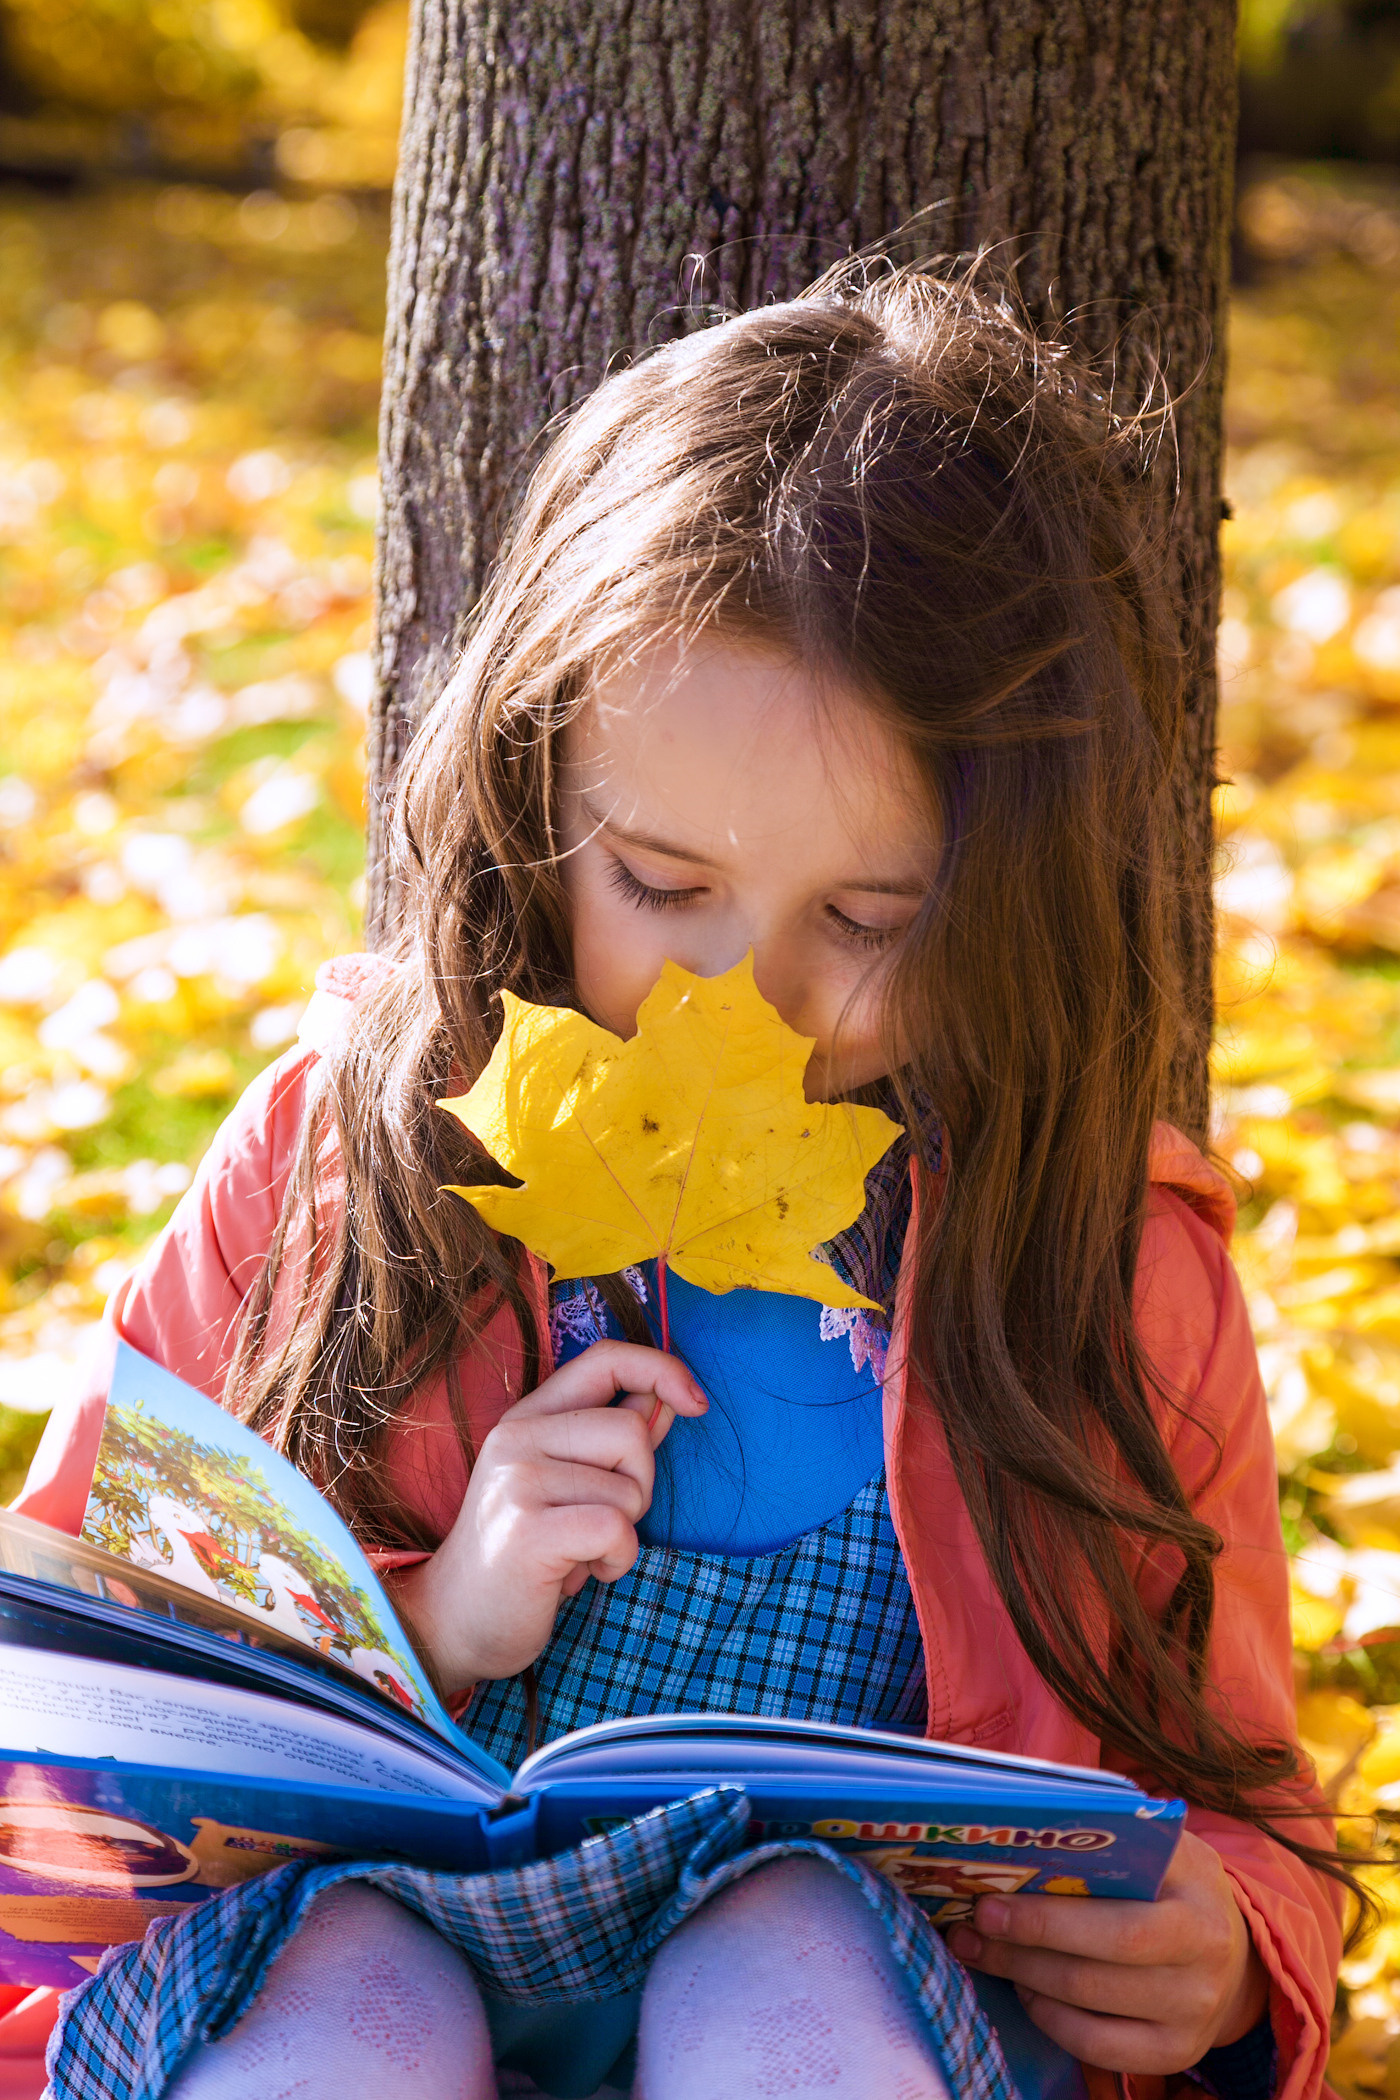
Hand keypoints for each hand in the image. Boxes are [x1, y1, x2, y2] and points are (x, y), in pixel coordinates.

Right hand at [386, 1340, 706, 1691]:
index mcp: (527, 1417)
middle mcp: (517, 1437)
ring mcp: (518, 1481)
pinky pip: (617, 1529)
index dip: (662, 1368)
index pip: (605, 1359)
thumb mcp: (569, 1486)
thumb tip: (668, 1398)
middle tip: (596, 1524)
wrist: (455, 1623)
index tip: (696, 1402)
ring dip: (623, 1533)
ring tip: (577, 1552)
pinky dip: (616, 1560)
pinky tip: (581, 1575)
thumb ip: (614, 1440)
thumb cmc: (524, 1556)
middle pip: (631, 1431)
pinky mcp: (528, 1530)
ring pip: (629, 1488)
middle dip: (638, 1486)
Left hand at [946, 1829, 1267, 2073]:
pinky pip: (1097, 2049)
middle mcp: (1202, 1973)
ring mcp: (1191, 2021)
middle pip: (1092, 1975)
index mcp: (1198, 1909)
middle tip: (971, 1929)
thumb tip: (1027, 1831)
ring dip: (1024, 1980)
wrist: (1231, 1950)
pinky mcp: (1175, 2055)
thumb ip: (1111, 1841)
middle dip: (1020, 1950)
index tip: (987, 1903)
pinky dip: (1051, 2020)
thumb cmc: (1175, 1884)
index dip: (1045, 1921)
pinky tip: (1029, 1990)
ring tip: (986, 1953)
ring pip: (1087, 2011)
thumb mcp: (1162, 1848)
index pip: (1116, 1927)